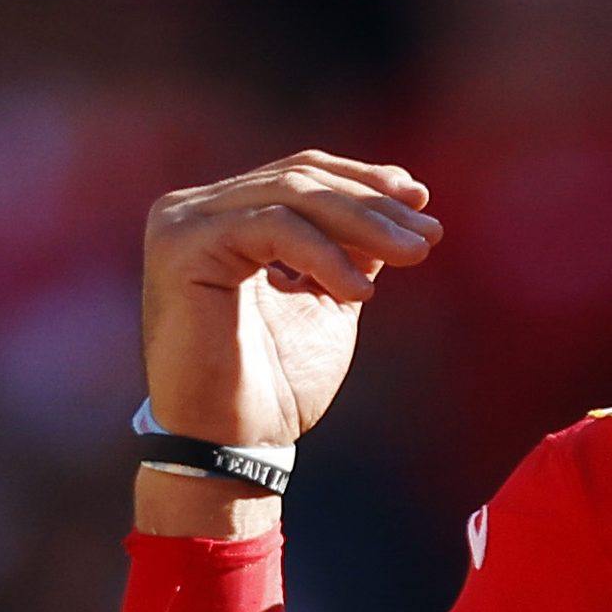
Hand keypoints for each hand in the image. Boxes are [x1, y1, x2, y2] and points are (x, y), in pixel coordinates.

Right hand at [132, 152, 440, 534]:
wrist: (235, 439)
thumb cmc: (276, 378)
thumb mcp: (330, 296)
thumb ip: (353, 247)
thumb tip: (407, 202)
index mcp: (223, 217)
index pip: (299, 173)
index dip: (363, 180)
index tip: (422, 200)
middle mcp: (193, 211)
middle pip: (299, 178)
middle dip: (374, 204)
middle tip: (429, 234)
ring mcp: (181, 225)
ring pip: (290, 196)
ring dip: (364, 223)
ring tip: (414, 255)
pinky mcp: (181, 248)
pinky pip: (272, 228)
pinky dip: (325, 254)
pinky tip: (361, 292)